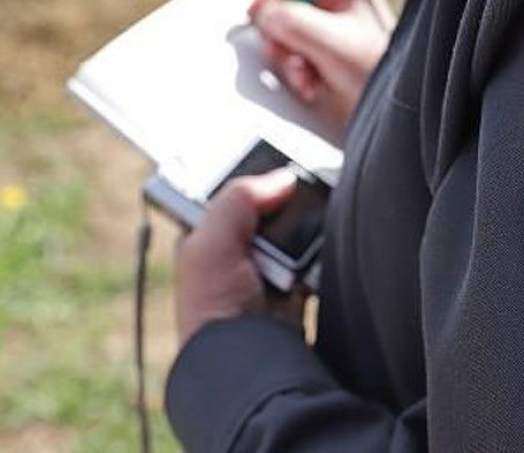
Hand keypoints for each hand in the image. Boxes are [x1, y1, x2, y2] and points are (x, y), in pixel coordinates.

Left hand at [174, 169, 301, 345]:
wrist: (247, 360)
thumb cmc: (214, 308)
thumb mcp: (212, 242)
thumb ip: (240, 198)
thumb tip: (282, 178)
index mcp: (206, 239)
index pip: (232, 195)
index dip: (251, 180)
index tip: (276, 164)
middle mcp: (235, 254)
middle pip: (268, 211)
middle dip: (283, 205)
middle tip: (296, 195)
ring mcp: (266, 273)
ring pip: (293, 234)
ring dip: (302, 232)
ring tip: (306, 230)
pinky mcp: (294, 289)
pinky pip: (313, 260)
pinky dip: (317, 256)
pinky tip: (314, 255)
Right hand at [250, 0, 394, 133]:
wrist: (398, 109)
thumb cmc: (379, 70)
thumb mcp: (332, 42)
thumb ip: (293, 22)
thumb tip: (264, 15)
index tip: (259, 14)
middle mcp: (338, 0)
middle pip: (285, 1)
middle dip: (280, 33)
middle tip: (282, 54)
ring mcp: (331, 27)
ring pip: (286, 31)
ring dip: (288, 59)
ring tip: (305, 78)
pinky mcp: (326, 53)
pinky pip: (295, 54)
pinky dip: (297, 73)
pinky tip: (312, 87)